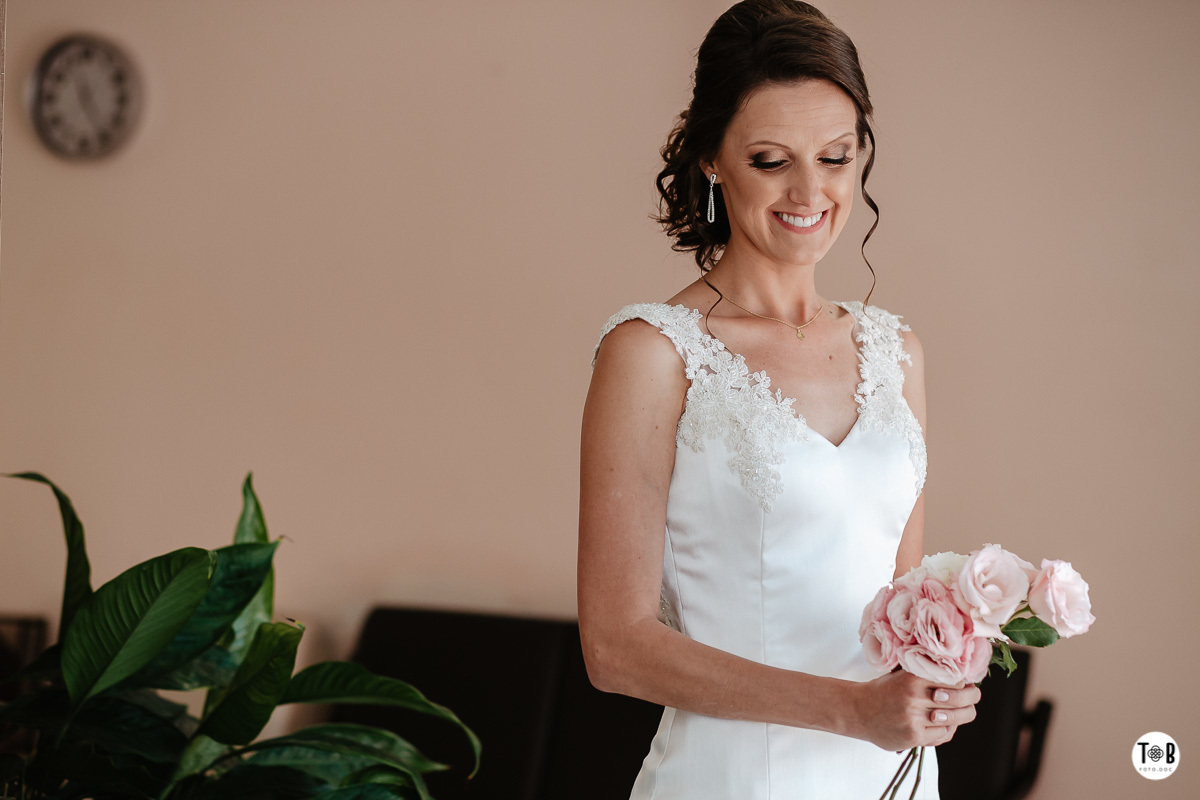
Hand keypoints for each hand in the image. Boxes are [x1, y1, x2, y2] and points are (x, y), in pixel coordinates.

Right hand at [851, 670, 979, 750]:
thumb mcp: (902, 673)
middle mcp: (914, 696)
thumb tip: (962, 675)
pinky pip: (943, 734)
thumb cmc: (884, 690)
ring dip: (959, 716)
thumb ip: (927, 672)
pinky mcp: (913, 736)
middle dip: (971, 698)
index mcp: (913, 676)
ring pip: (954, 719)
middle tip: (972, 696)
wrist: (858, 710)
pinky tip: (941, 724)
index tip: (966, 682)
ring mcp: (914, 718)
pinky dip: (947, 729)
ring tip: (957, 711)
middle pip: (961, 699)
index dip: (965, 681)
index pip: (955, 678)